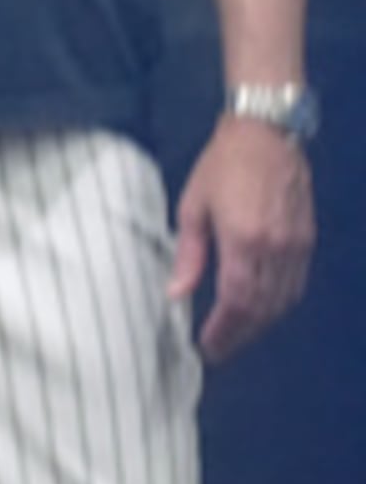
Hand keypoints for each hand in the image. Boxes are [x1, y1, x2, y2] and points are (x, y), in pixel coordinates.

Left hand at [169, 116, 313, 360]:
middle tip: (219, 349)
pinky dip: (279, 303)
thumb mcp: (193, 207)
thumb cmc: (222, 166)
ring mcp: (297, 244)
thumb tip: (176, 294)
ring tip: (236, 334)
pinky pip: (296, 283)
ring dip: (261, 323)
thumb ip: (189, 254)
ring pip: (284, 300)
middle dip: (241, 334)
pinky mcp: (307, 238)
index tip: (207, 346)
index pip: (237, 301)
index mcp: (244, 240)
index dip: (223, 330)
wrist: (265, 134)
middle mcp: (276, 248)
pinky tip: (261, 309)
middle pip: (263, 308)